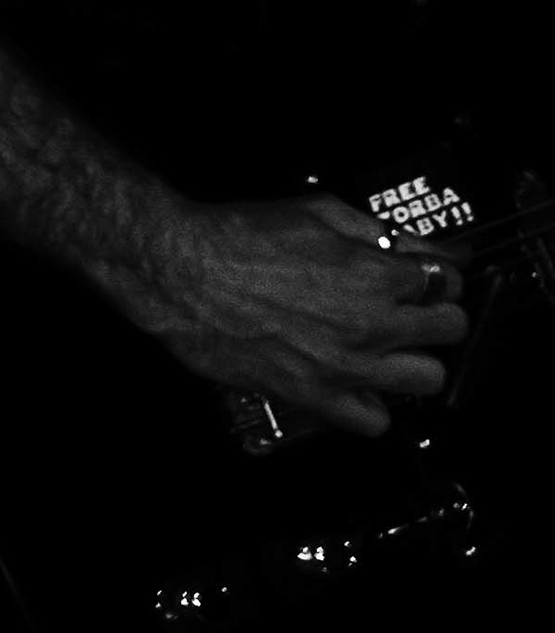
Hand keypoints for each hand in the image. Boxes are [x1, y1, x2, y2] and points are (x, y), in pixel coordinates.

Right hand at [111, 184, 469, 439]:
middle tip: (413, 309)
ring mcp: (347, 366)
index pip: (446, 279)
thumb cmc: (238, 237)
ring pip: (428, 379)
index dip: (434, 274)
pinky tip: (356, 383)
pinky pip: (373, 421)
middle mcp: (372, 324)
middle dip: (436, 314)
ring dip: (416, 361)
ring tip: (391, 349)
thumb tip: (408, 244)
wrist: (181, 272)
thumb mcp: (316, 211)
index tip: (423, 275)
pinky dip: (372, 406)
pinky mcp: (314, 396)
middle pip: (450, 329)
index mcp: (376, 273)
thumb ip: (372, 229)